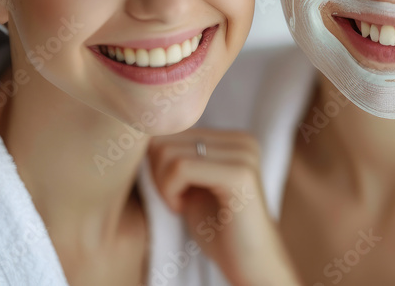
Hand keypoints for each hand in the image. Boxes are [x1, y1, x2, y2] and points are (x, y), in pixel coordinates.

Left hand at [149, 129, 300, 285]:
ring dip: (164, 185)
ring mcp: (243, 154)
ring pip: (170, 152)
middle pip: (167, 137)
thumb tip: (144, 134)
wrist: (250, 265)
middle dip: (158, 174)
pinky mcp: (239, 173)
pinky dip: (170, 191)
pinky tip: (182, 208)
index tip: (173, 191)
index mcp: (234, 138)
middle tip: (175, 200)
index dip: (158, 163)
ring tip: (181, 204)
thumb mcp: (194, 184)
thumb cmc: (218, 230)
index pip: (171, 129)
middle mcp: (242, 139)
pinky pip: (181, 168)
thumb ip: (179, 156)